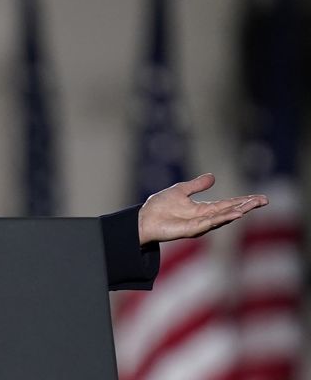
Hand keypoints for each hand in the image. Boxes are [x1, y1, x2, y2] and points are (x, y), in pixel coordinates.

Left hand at [138, 173, 267, 245]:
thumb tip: (213, 177)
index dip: (243, 200)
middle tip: (263, 200)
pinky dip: (222, 219)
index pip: (227, 204)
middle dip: (246, 206)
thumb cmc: (159, 206)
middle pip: (230, 211)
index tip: (259, 198)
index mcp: (203, 209)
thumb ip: (197, 185)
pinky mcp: (191, 230)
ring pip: (222, 218)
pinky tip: (233, 214)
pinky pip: (209, 223)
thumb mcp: (180, 191)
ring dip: (237, 212)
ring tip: (250, 206)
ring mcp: (199, 225)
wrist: (144, 218)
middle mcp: (204, 218)